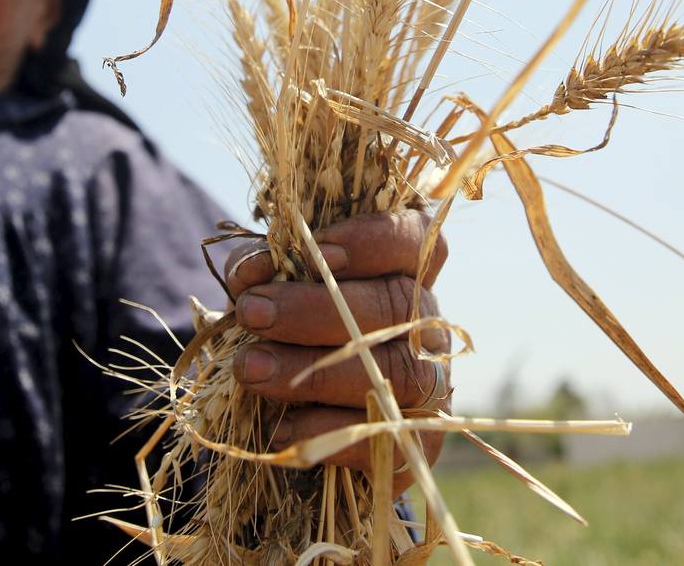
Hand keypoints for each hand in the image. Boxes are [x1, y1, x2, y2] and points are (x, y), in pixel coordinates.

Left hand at [225, 209, 451, 494]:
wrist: (301, 418)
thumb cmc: (291, 334)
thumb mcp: (274, 287)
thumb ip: (264, 269)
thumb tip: (251, 274)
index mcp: (404, 272)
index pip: (413, 240)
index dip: (372, 241)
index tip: (317, 249)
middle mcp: (427, 325)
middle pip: (395, 307)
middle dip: (316, 309)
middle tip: (254, 312)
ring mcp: (432, 385)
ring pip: (394, 373)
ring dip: (315, 372)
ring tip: (251, 369)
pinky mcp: (419, 443)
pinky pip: (385, 437)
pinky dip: (328, 432)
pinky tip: (280, 427)